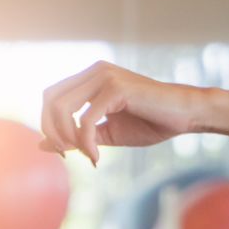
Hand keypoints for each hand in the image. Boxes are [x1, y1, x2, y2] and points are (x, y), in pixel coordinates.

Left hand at [37, 60, 199, 165]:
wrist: (186, 115)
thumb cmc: (152, 122)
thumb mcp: (108, 133)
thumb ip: (76, 136)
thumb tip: (42, 144)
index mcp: (92, 76)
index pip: (51, 95)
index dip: (48, 124)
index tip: (64, 150)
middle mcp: (95, 71)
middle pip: (49, 99)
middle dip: (52, 131)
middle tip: (67, 155)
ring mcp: (105, 77)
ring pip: (62, 108)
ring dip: (67, 138)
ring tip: (86, 155)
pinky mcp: (116, 89)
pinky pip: (86, 120)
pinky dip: (85, 143)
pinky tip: (97, 157)